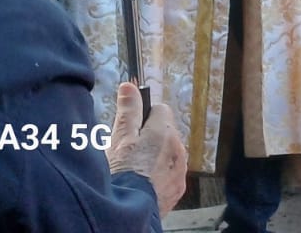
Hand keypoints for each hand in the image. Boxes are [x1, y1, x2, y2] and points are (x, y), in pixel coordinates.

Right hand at [105, 81, 185, 215]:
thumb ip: (128, 111)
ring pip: (168, 152)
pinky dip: (159, 174)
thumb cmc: (122, 174)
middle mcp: (178, 147)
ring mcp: (180, 169)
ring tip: (134, 169)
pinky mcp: (178, 188)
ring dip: (155, 156)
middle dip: (148, 137)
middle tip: (128, 152)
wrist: (129, 213)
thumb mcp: (120, 139)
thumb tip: (130, 86)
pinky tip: (143, 182)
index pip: (159, 109)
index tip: (131, 127)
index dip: (143, 116)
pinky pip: (170, 173)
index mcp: (164, 131)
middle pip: (164, 131)